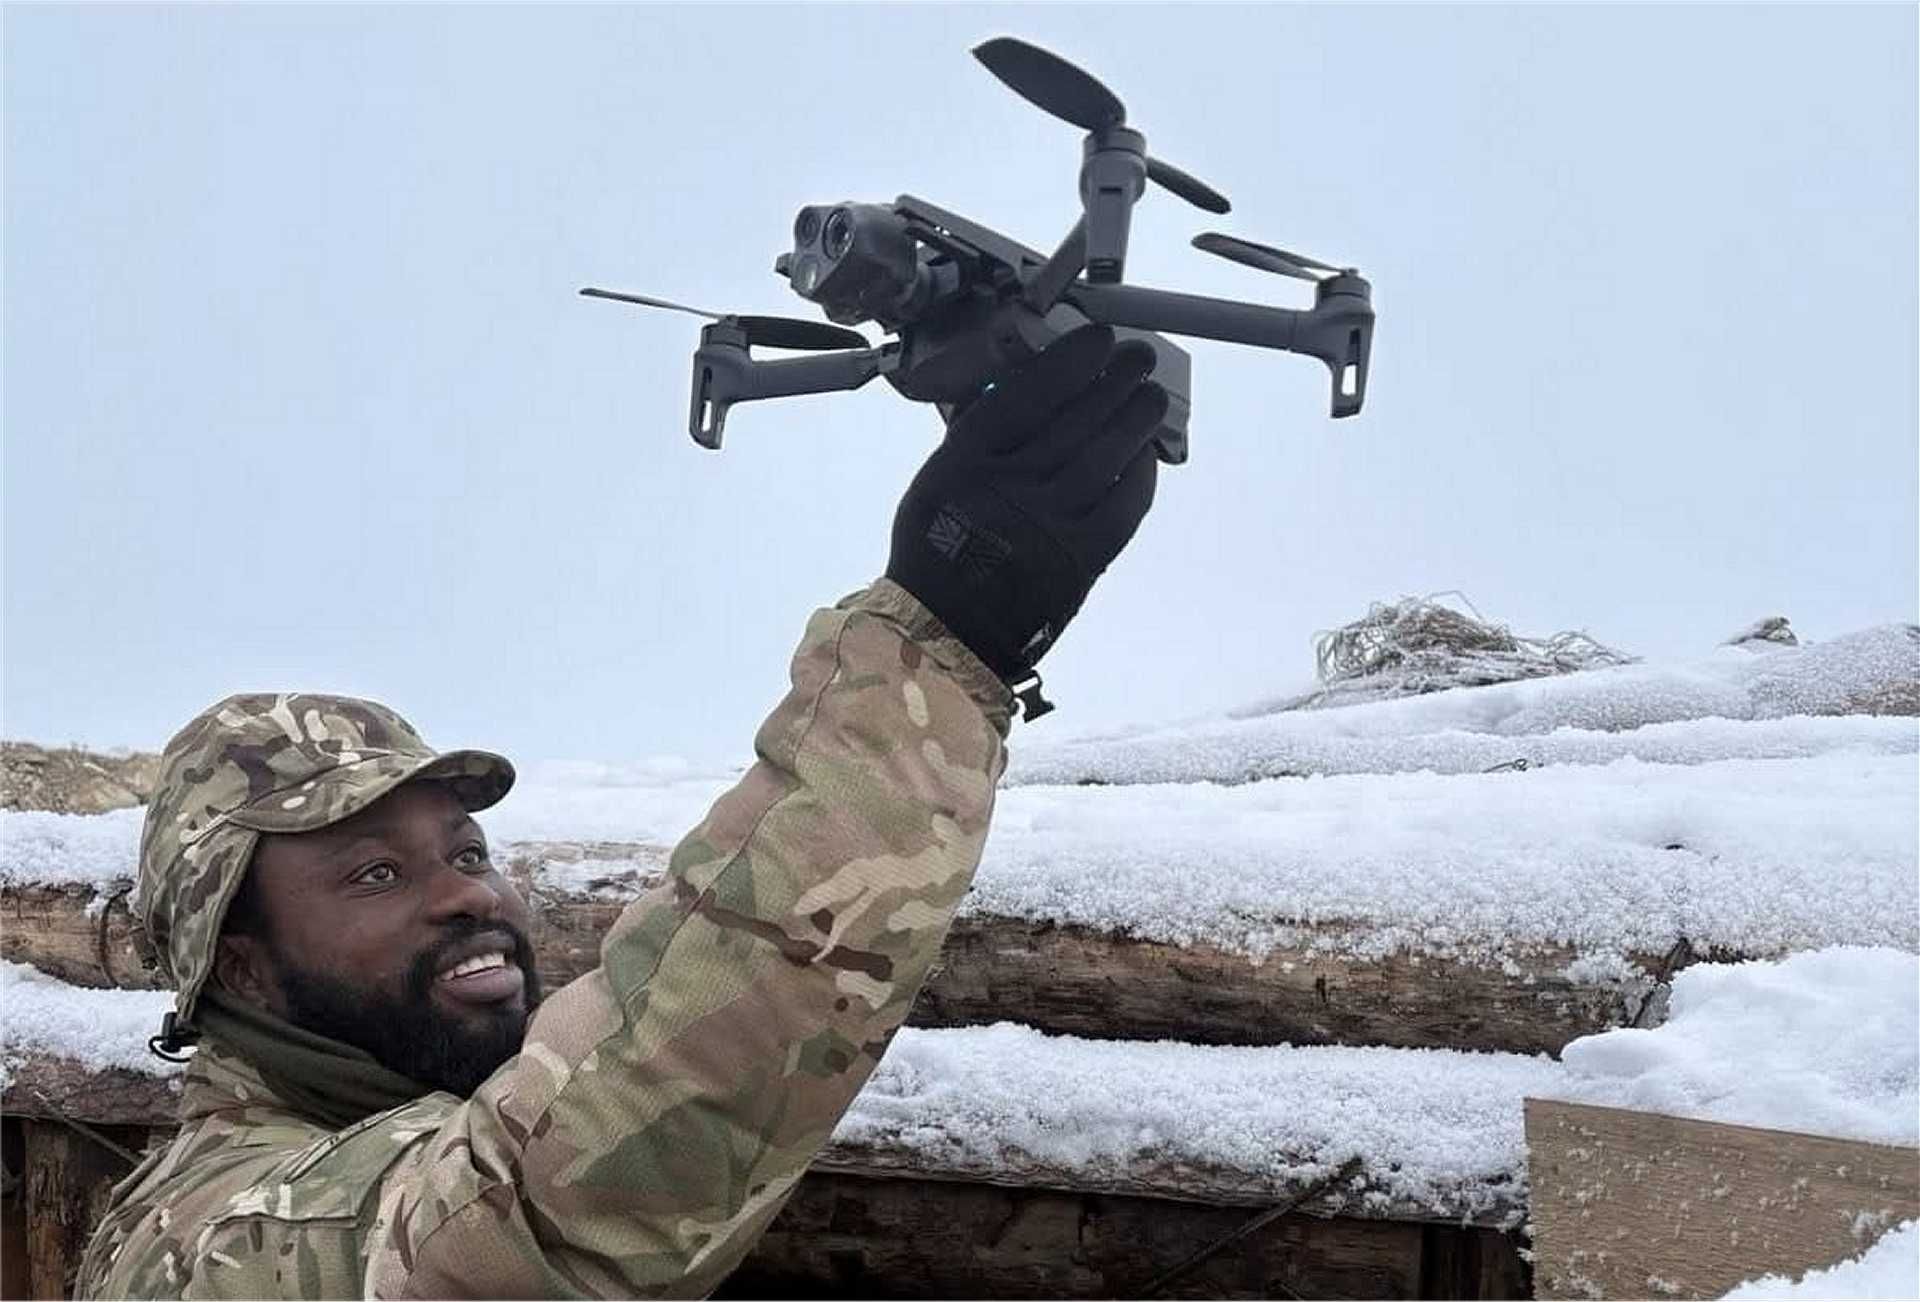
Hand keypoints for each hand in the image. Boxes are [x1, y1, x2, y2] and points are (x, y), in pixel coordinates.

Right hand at [885, 323, 1166, 688]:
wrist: (946, 628)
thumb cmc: (939, 545)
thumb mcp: (936, 475)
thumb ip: (976, 429)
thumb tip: (1025, 381)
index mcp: (965, 461)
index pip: (1028, 394)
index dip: (1070, 361)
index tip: (1097, 340)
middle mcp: (1007, 487)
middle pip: (1075, 418)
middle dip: (1115, 380)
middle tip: (1137, 359)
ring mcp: (1046, 524)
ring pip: (1104, 455)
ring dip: (1136, 419)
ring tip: (1151, 397)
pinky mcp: (1079, 560)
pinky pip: (1122, 506)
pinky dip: (1139, 475)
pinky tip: (1146, 453)